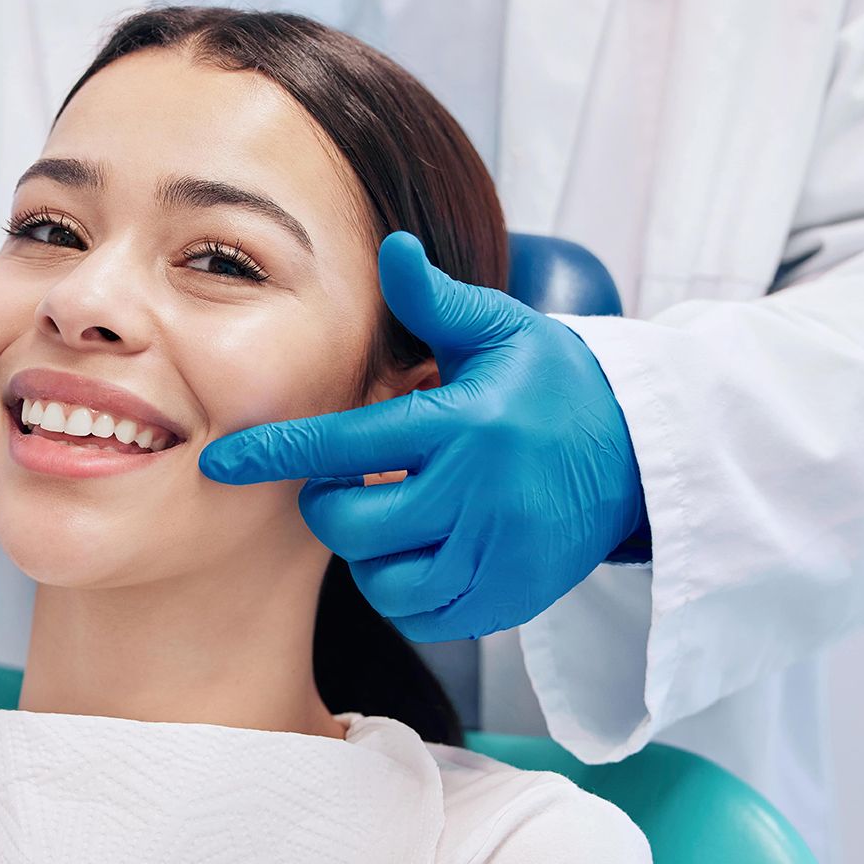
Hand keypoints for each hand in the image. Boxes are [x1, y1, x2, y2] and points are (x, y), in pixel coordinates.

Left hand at [199, 232, 645, 639]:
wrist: (643, 453)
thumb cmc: (555, 384)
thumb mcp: (502, 331)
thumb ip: (435, 302)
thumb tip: (390, 248)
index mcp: (461, 423)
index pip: (343, 445)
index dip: (275, 455)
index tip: (221, 463)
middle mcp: (477, 494)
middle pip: (351, 525)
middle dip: (331, 505)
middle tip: (352, 482)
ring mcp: (497, 554)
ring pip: (382, 581)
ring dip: (369, 552)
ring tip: (393, 515)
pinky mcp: (512, 598)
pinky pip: (425, 616)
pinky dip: (407, 591)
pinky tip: (422, 551)